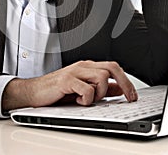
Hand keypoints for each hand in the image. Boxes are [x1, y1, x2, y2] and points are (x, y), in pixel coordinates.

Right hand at [2, 60, 137, 110]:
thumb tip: (118, 91)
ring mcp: (75, 71)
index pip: (112, 67)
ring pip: (101, 76)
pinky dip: (87, 98)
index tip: (133, 95)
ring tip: (90, 99)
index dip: (126, 81)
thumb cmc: (57, 90)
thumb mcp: (82, 89)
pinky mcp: (66, 80)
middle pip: (111, 68)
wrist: (34, 91)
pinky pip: (86, 88)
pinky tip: (79, 100)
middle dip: (124, 83)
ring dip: (101, 92)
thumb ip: (100, 89)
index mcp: (88, 67)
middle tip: (129, 98)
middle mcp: (83, 66)